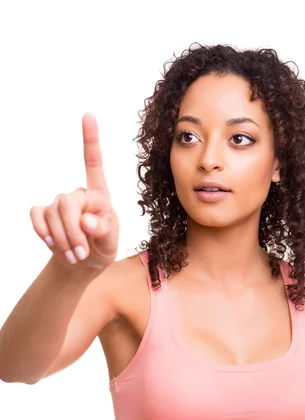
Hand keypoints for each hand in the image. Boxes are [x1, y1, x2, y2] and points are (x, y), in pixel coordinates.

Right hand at [30, 113, 118, 270]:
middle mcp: (78, 194)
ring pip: (52, 214)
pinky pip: (37, 218)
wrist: (81, 262)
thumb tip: (88, 220)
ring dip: (62, 239)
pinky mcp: (43, 213)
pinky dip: (44, 234)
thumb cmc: (101, 247)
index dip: (90, 140)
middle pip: (66, 204)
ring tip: (74, 256)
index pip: (93, 164)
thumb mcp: (110, 243)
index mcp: (99, 195)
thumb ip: (104, 230)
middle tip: (81, 253)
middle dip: (72, 232)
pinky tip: (54, 245)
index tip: (89, 115)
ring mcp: (58, 203)